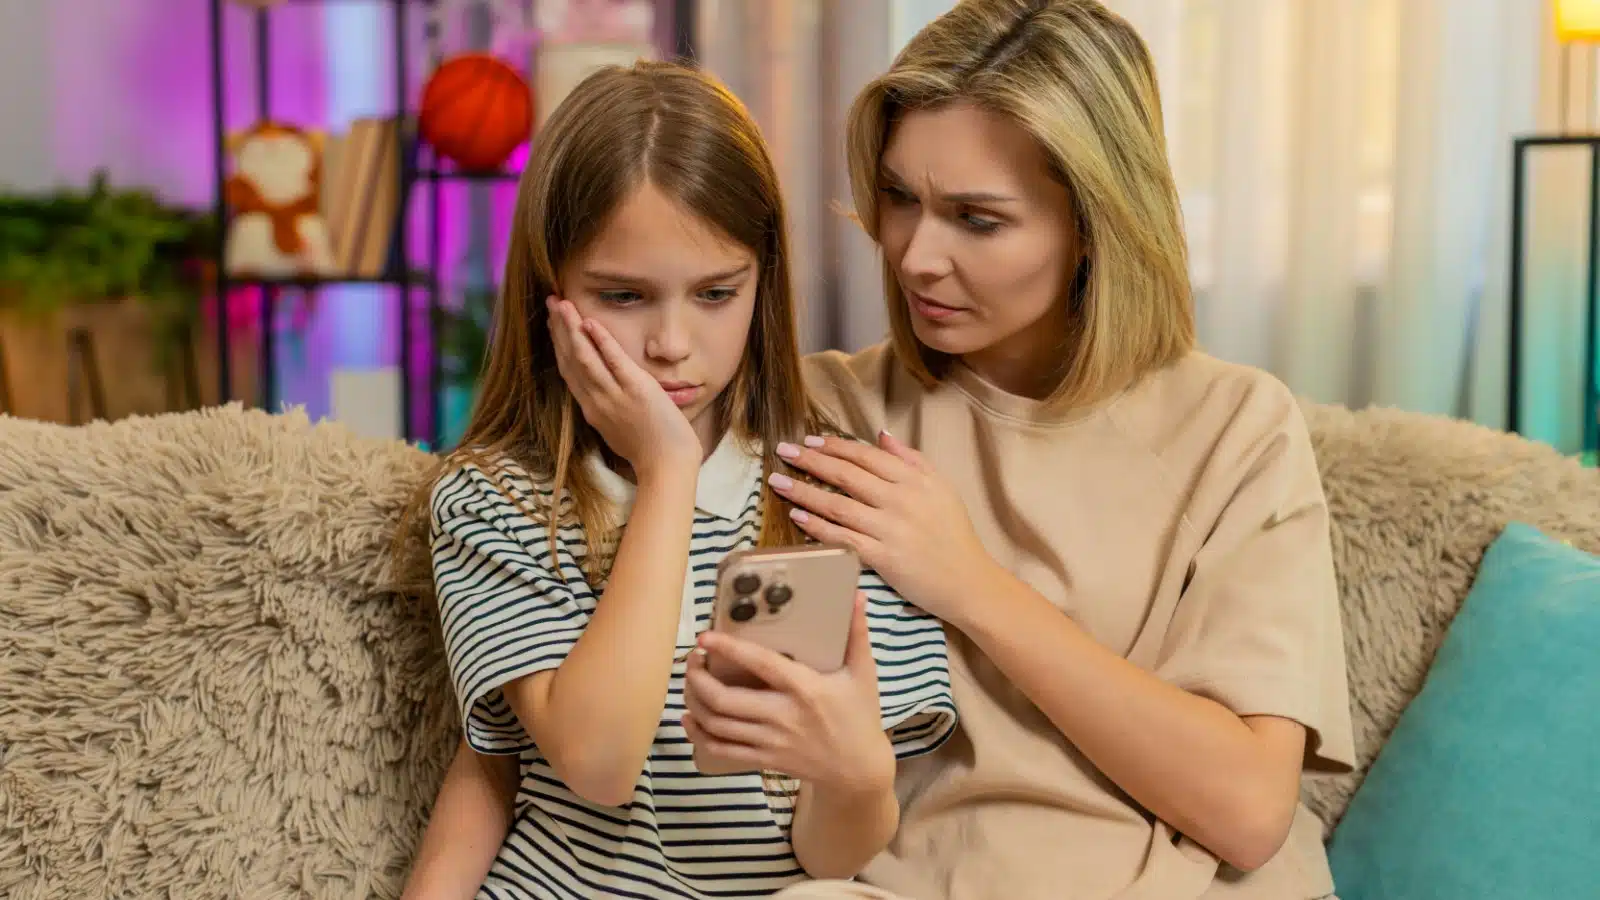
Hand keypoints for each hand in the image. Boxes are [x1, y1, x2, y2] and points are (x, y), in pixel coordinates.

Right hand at [546, 296, 700, 475]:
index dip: (559, 345)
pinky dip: (601, 341)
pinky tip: (590, 323)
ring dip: (571, 329)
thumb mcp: (618, 429)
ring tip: (562, 304)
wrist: (666, 466)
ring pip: (585, 357)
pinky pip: (614, 361)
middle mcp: (596, 401)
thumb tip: (603, 394)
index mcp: (591, 410)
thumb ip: (608, 408)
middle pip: (571, 360)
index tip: (553, 324)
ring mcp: (614, 396)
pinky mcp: (636, 391)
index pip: (569, 371)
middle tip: (551, 302)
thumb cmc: (649, 451)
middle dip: (559, 330)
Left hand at [681, 593, 893, 795]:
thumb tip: (857, 597)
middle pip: (725, 699)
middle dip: (697, 678)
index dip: (728, 649)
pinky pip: (722, 750)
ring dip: (694, 702)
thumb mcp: (863, 674)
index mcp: (805, 689)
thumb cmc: (860, 716)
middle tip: (691, 660)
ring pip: (718, 725)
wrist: (858, 770)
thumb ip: (857, 634)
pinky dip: (699, 734)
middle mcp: (783, 716)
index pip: (760, 664)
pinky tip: (691, 718)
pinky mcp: (765, 760)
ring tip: (690, 682)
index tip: (705, 637)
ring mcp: (771, 741)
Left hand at [766, 431, 993, 623]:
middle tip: (783, 451)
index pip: (866, 456)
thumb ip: (911, 459)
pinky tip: (797, 516)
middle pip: (846, 475)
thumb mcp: (941, 487)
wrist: (969, 581)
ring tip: (778, 482)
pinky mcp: (883, 558)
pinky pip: (843, 538)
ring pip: (838, 505)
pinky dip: (818, 526)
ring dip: (804, 491)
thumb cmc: (955, 535)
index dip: (835, 446)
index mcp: (914, 480)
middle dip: (811, 460)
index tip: (809, 440)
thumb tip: (881, 435)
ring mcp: (891, 529)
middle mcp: (900, 500)